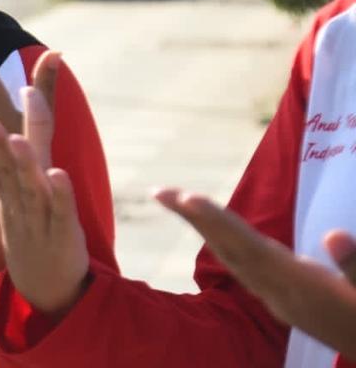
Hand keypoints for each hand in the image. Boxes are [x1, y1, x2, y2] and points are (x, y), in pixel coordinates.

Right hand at [0, 86, 88, 315]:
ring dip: (22, 163)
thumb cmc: (32, 223)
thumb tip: (20, 107)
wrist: (44, 280)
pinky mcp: (65, 228)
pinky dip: (61, 192)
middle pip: (1, 168)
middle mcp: (16, 198)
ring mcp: (39, 214)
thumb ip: (29, 134)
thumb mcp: (21, 184)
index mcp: (3, 186)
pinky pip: (62, 208)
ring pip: (29, 185)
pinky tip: (60, 173)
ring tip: (15, 140)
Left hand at [156, 190, 355, 357]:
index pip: (249, 247)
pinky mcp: (284, 303)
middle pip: (228, 249)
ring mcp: (279, 299)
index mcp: (298, 286)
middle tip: (160, 191)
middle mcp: (279, 292)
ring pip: (232, 259)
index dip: (218, 222)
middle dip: (195, 219)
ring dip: (204, 229)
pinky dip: (225, 246)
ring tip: (178, 202)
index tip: (187, 199)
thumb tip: (335, 237)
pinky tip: (214, 235)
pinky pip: (244, 268)